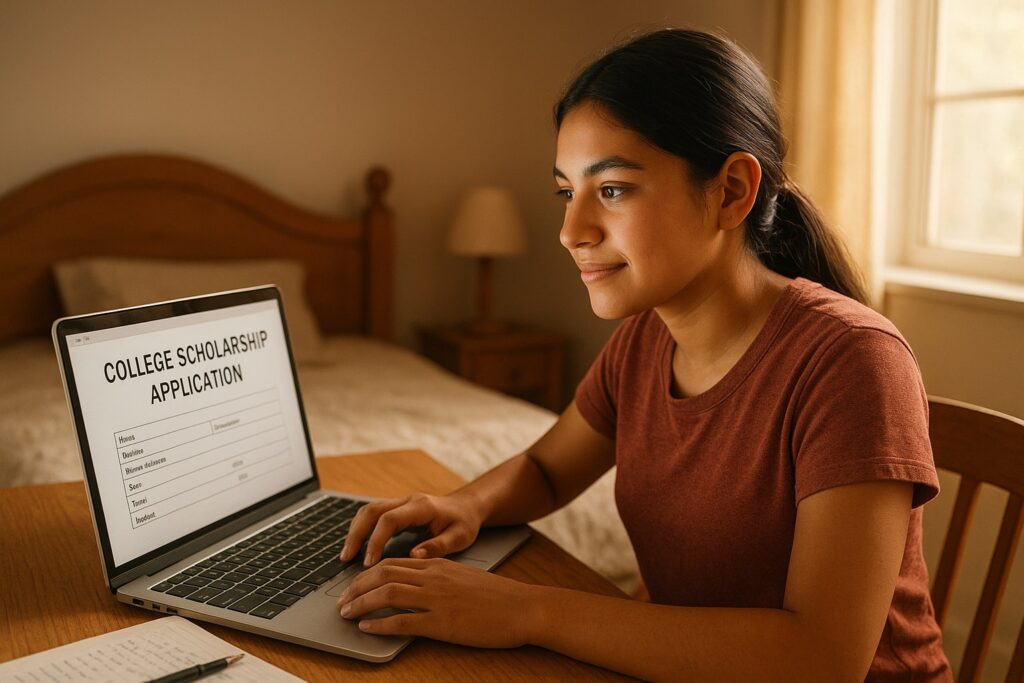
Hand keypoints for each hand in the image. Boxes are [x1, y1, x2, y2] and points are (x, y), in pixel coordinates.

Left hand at [336, 558, 540, 647]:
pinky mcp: (443, 622)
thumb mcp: (462, 578)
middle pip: (383, 573)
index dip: (366, 574)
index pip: (391, 562)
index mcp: (437, 565)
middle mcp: (433, 577)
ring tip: (347, 614)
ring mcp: (437, 599)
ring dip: (361, 603)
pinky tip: (368, 629)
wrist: (522, 607)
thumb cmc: (497, 597)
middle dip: (356, 587)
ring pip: (387, 593)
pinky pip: (403, 620)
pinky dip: (380, 624)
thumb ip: (437, 579)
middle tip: (342, 601)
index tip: (353, 586)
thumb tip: (412, 589)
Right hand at [340, 492, 482, 566]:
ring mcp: (400, 503)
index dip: (376, 540)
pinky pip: (373, 515)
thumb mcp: (459, 537)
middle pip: (372, 510)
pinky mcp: (397, 509)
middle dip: (356, 534)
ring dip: (355, 531)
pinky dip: (361, 529)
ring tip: (346, 555)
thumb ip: (438, 545)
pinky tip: (356, 547)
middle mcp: (407, 501)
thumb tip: (413, 555)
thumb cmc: (464, 523)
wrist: (467, 506)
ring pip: (368, 510)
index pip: (390, 519)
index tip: (369, 562)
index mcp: (421, 507)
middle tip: (346, 558)